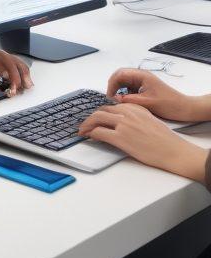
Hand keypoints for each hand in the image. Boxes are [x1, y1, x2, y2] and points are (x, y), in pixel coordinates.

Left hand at [0, 45, 31, 95]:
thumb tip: (0, 80)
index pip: (10, 66)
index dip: (13, 77)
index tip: (13, 88)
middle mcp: (5, 55)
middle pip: (18, 65)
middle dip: (20, 79)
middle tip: (19, 91)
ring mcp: (8, 58)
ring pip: (21, 66)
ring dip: (25, 77)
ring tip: (27, 87)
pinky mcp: (9, 64)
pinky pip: (20, 68)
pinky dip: (25, 75)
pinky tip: (27, 82)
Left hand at [79, 103, 207, 180]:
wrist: (174, 151)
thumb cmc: (164, 139)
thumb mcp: (148, 119)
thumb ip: (133, 116)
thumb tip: (118, 120)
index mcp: (133, 107)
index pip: (110, 107)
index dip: (100, 113)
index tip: (94, 119)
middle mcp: (127, 113)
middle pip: (101, 111)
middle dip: (90, 118)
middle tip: (84, 126)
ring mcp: (123, 124)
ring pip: (96, 119)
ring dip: (86, 125)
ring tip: (83, 132)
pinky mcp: (121, 138)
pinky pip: (99, 132)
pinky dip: (91, 134)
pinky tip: (90, 138)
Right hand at [105, 68, 205, 122]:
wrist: (185, 108)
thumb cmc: (169, 104)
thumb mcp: (147, 103)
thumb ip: (129, 100)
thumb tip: (114, 99)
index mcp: (142, 75)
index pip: (119, 74)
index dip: (112, 84)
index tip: (110, 97)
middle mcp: (141, 75)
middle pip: (120, 76)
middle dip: (114, 86)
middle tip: (111, 98)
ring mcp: (143, 80)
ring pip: (125, 81)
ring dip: (119, 90)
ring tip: (119, 101)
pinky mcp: (145, 86)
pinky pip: (130, 86)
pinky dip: (126, 93)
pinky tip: (128, 101)